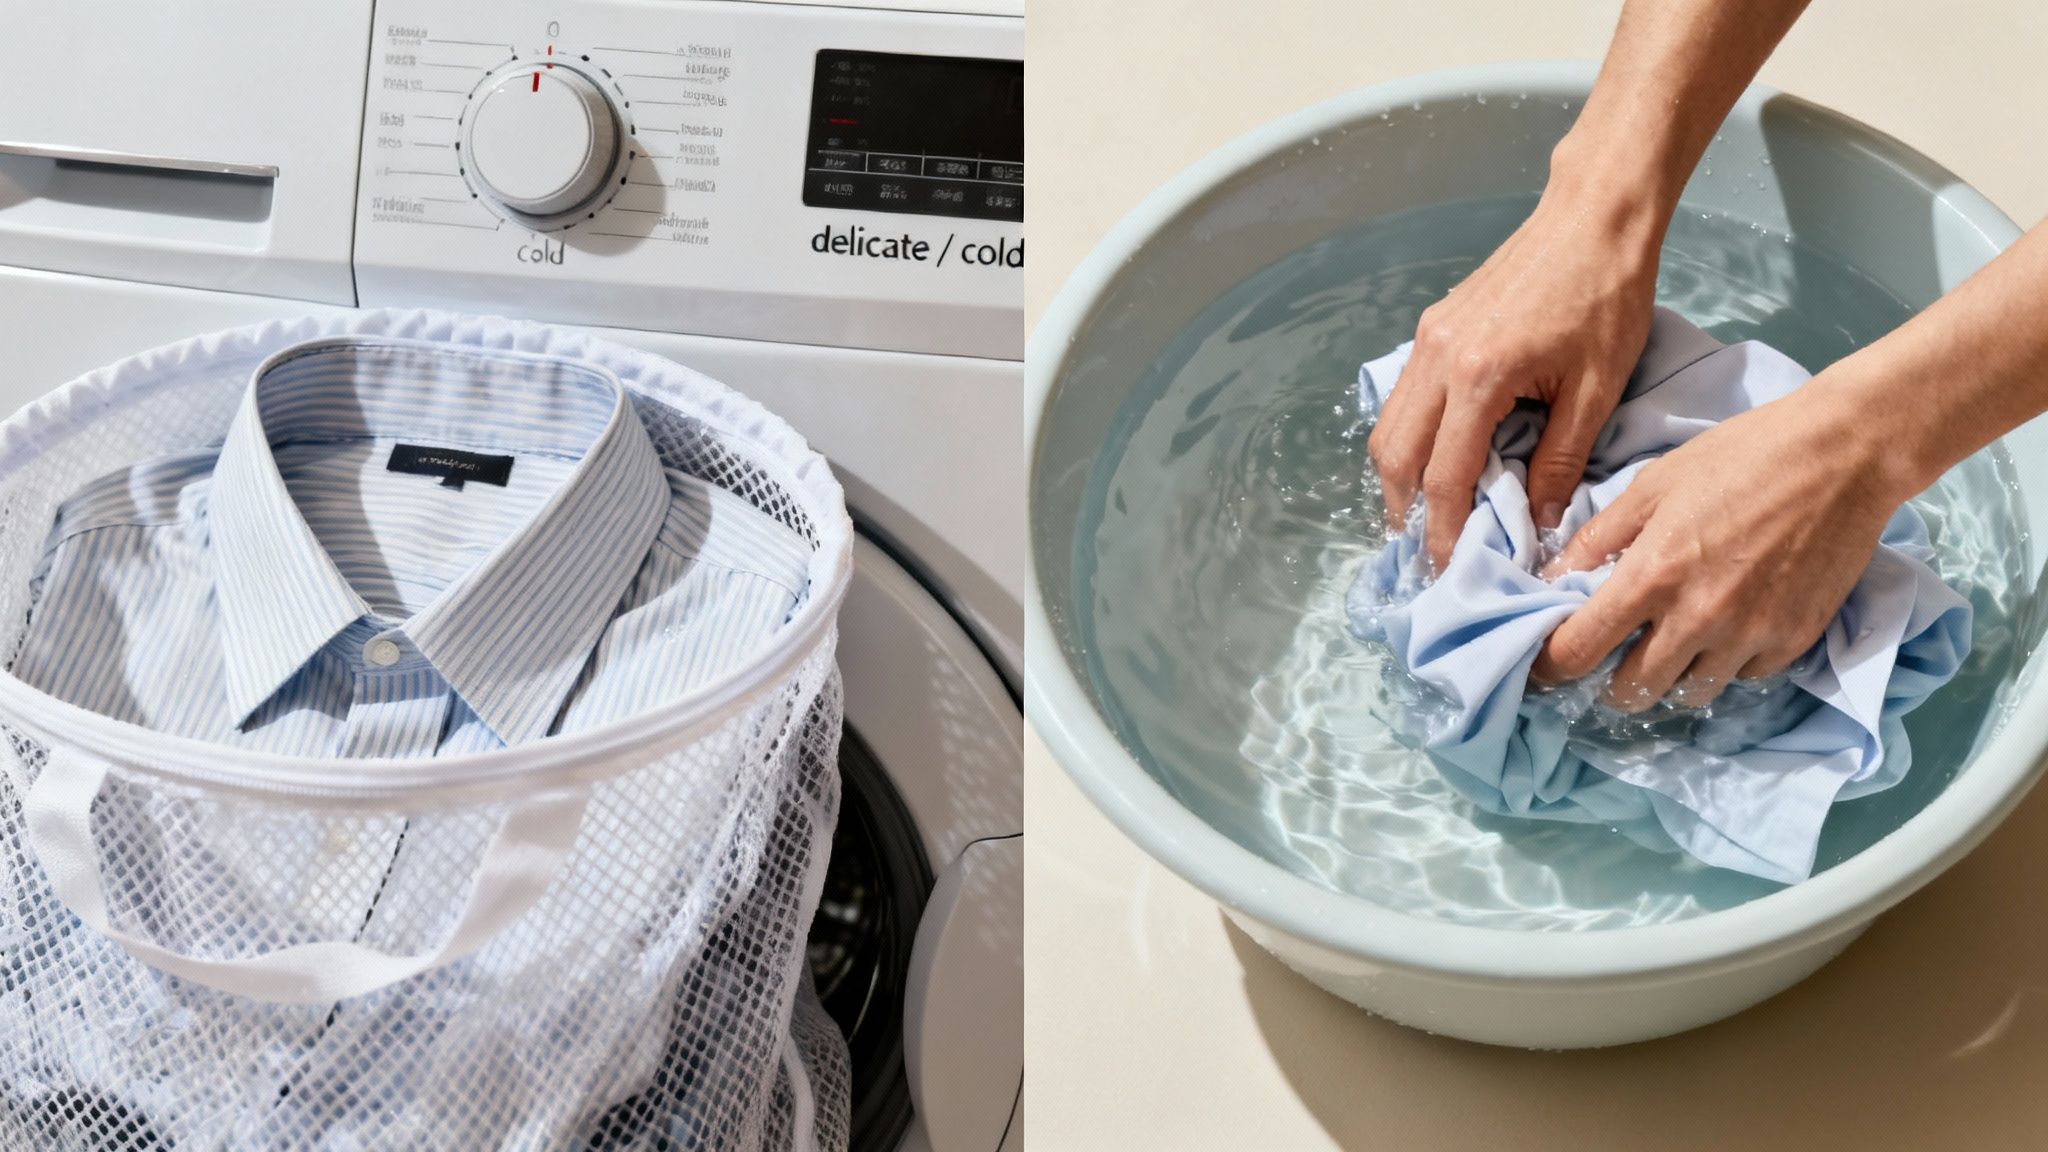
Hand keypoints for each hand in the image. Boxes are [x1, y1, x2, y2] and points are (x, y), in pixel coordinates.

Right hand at [1367, 170, 1661, 572]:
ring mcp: (1427, 340)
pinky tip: (1434, 460)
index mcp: (1477, 376)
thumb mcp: (1595, 390)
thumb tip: (1540, 522)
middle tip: (1427, 553)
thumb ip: (1561, 461)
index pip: (1444, 477)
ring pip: (1387, 429)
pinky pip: (1402, 399)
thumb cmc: (1608, 298)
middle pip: (1394, 458)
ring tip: (1426, 516)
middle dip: (1405, 513)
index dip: (1442, 532)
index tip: (1449, 572)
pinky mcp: (1432, 328)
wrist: (1594, 217)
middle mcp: (1436, 358)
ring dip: (1399, 479)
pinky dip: (1408, 440)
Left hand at [1532, 386, 1902, 710]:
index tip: (1542, 668)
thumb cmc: (1742, 456)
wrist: (1844, 454)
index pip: (1579, 650)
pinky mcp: (1794, 641)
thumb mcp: (1654, 484)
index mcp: (1652, 575)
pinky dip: (1726, 663)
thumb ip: (1598, 538)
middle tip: (1610, 659)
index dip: (1550, 667)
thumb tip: (1551, 576)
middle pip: (1632, 691)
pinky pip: (1744, 676)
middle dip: (1610, 683)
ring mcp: (1750, 635)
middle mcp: (1698, 617)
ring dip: (1671, 677)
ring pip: (1690, 693)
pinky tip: (1726, 628)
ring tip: (1671, 644)